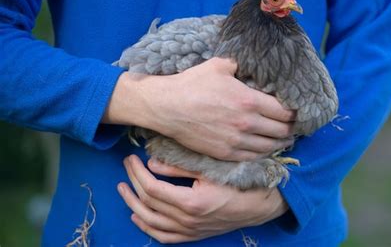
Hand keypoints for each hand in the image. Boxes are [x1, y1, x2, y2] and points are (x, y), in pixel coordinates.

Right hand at [104, 58, 295, 160]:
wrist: (168, 107)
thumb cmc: (192, 84)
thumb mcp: (219, 66)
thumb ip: (240, 64)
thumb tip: (251, 62)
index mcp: (249, 101)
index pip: (284, 111)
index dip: (295, 111)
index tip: (297, 110)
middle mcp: (247, 123)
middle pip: (282, 130)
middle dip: (292, 128)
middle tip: (295, 125)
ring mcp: (236, 141)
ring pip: (270, 146)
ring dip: (282, 142)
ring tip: (286, 138)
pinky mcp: (225, 153)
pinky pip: (253, 156)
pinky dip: (264, 152)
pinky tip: (267, 148)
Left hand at [118, 155, 288, 243]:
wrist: (261, 204)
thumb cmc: (240, 181)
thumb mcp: (212, 168)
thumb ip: (181, 167)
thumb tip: (152, 162)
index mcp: (191, 202)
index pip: (152, 188)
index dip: (137, 173)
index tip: (131, 158)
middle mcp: (188, 221)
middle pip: (148, 203)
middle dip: (132, 183)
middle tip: (126, 166)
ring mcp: (190, 231)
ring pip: (151, 222)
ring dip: (133, 205)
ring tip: (123, 189)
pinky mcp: (194, 235)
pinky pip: (164, 237)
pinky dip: (148, 228)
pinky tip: (138, 217)